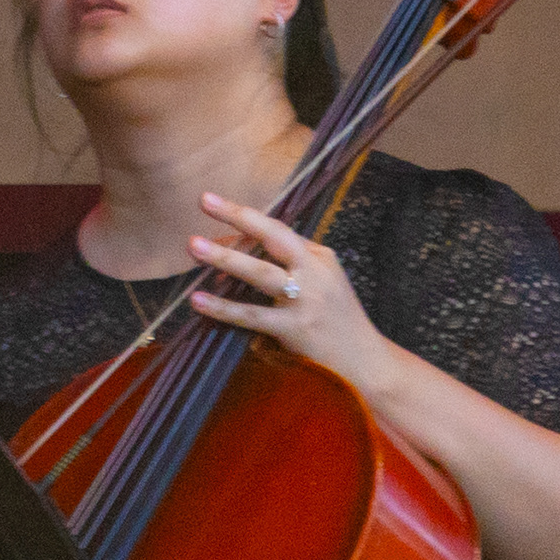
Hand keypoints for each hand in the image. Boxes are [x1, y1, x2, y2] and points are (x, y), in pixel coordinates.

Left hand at [187, 196, 390, 388]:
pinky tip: (200, 301)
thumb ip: (290, 266)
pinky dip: (224, 308)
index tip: (211, 200)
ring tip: (194, 247)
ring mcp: (306, 300)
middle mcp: (315, 272)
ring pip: (261, 273)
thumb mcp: (324, 283)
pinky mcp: (295, 328)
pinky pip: (253, 315)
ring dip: (226, 257)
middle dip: (238, 217)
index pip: (277, 230)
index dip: (245, 215)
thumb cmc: (338, 321)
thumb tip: (237, 251)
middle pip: (273, 237)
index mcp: (320, 258)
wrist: (365, 359)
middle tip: (204, 202)